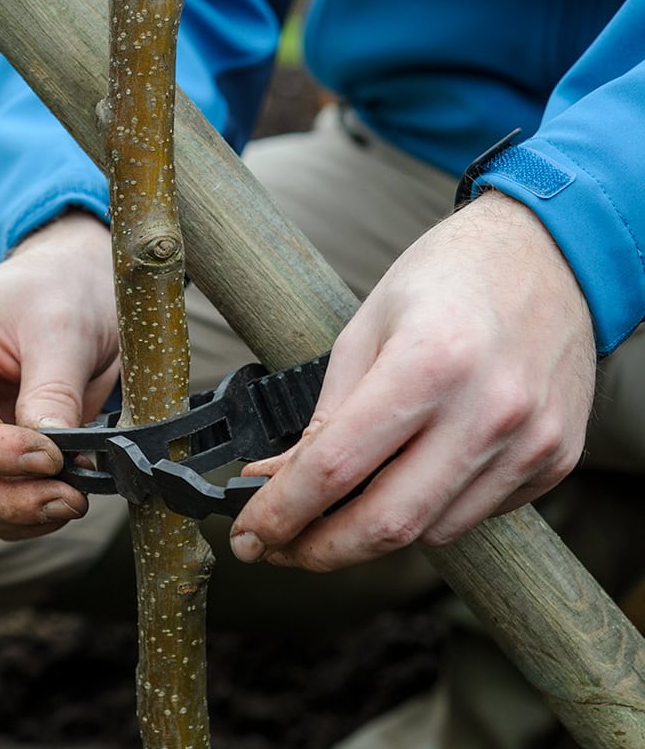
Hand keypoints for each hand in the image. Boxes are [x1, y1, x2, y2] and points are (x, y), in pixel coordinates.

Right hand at [0, 212, 120, 539]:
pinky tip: (59, 502)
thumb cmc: (59, 292)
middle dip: (7, 497)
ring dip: (13, 516)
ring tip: (72, 501)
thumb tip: (54, 452)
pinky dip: (19, 519)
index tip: (53, 457)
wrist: (71, 290)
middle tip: (71, 498)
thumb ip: (52, 389)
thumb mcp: (62, 328)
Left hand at [230, 191, 596, 570]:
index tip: (248, 535)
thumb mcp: (365, 328)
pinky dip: (427, 514)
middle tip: (280, 548)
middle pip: (387, 524)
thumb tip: (274, 480)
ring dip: (370, 537)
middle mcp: (487, 410)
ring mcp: (531, 441)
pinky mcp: (556, 460)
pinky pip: (474, 514)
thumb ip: (324, 412)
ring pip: (431, 533)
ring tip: (333, 516)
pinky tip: (404, 484)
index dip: (280, 514)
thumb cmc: (449, 278)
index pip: (336, 467)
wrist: (551, 253)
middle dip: (319, 551)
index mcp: (429, 363)